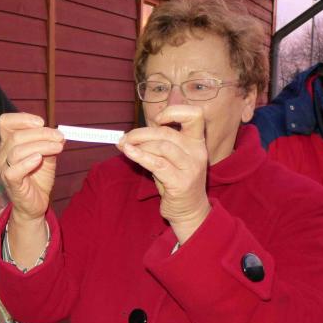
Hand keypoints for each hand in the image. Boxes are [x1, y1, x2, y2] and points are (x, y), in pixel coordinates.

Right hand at [0, 113, 63, 224]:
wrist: (36, 204)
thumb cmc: (38, 179)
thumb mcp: (47, 157)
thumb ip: (50, 145)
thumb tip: (59, 135)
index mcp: (9, 144)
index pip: (5, 122)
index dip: (22, 118)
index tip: (41, 122)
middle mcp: (3, 154)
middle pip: (16, 136)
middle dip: (40, 133)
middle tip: (59, 137)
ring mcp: (4, 168)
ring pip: (17, 151)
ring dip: (41, 146)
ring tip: (58, 148)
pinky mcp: (10, 182)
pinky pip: (14, 170)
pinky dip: (27, 162)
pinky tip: (39, 159)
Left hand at [118, 105, 210, 243]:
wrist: (188, 211)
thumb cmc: (175, 182)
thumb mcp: (170, 158)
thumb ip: (158, 143)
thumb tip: (130, 134)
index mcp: (197, 141)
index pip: (194, 115)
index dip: (174, 111)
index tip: (156, 119)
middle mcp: (197, 151)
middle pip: (166, 132)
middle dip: (140, 133)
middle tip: (124, 138)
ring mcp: (191, 167)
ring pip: (162, 145)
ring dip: (139, 145)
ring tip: (124, 147)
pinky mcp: (181, 182)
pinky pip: (157, 164)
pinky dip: (140, 156)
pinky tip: (128, 152)